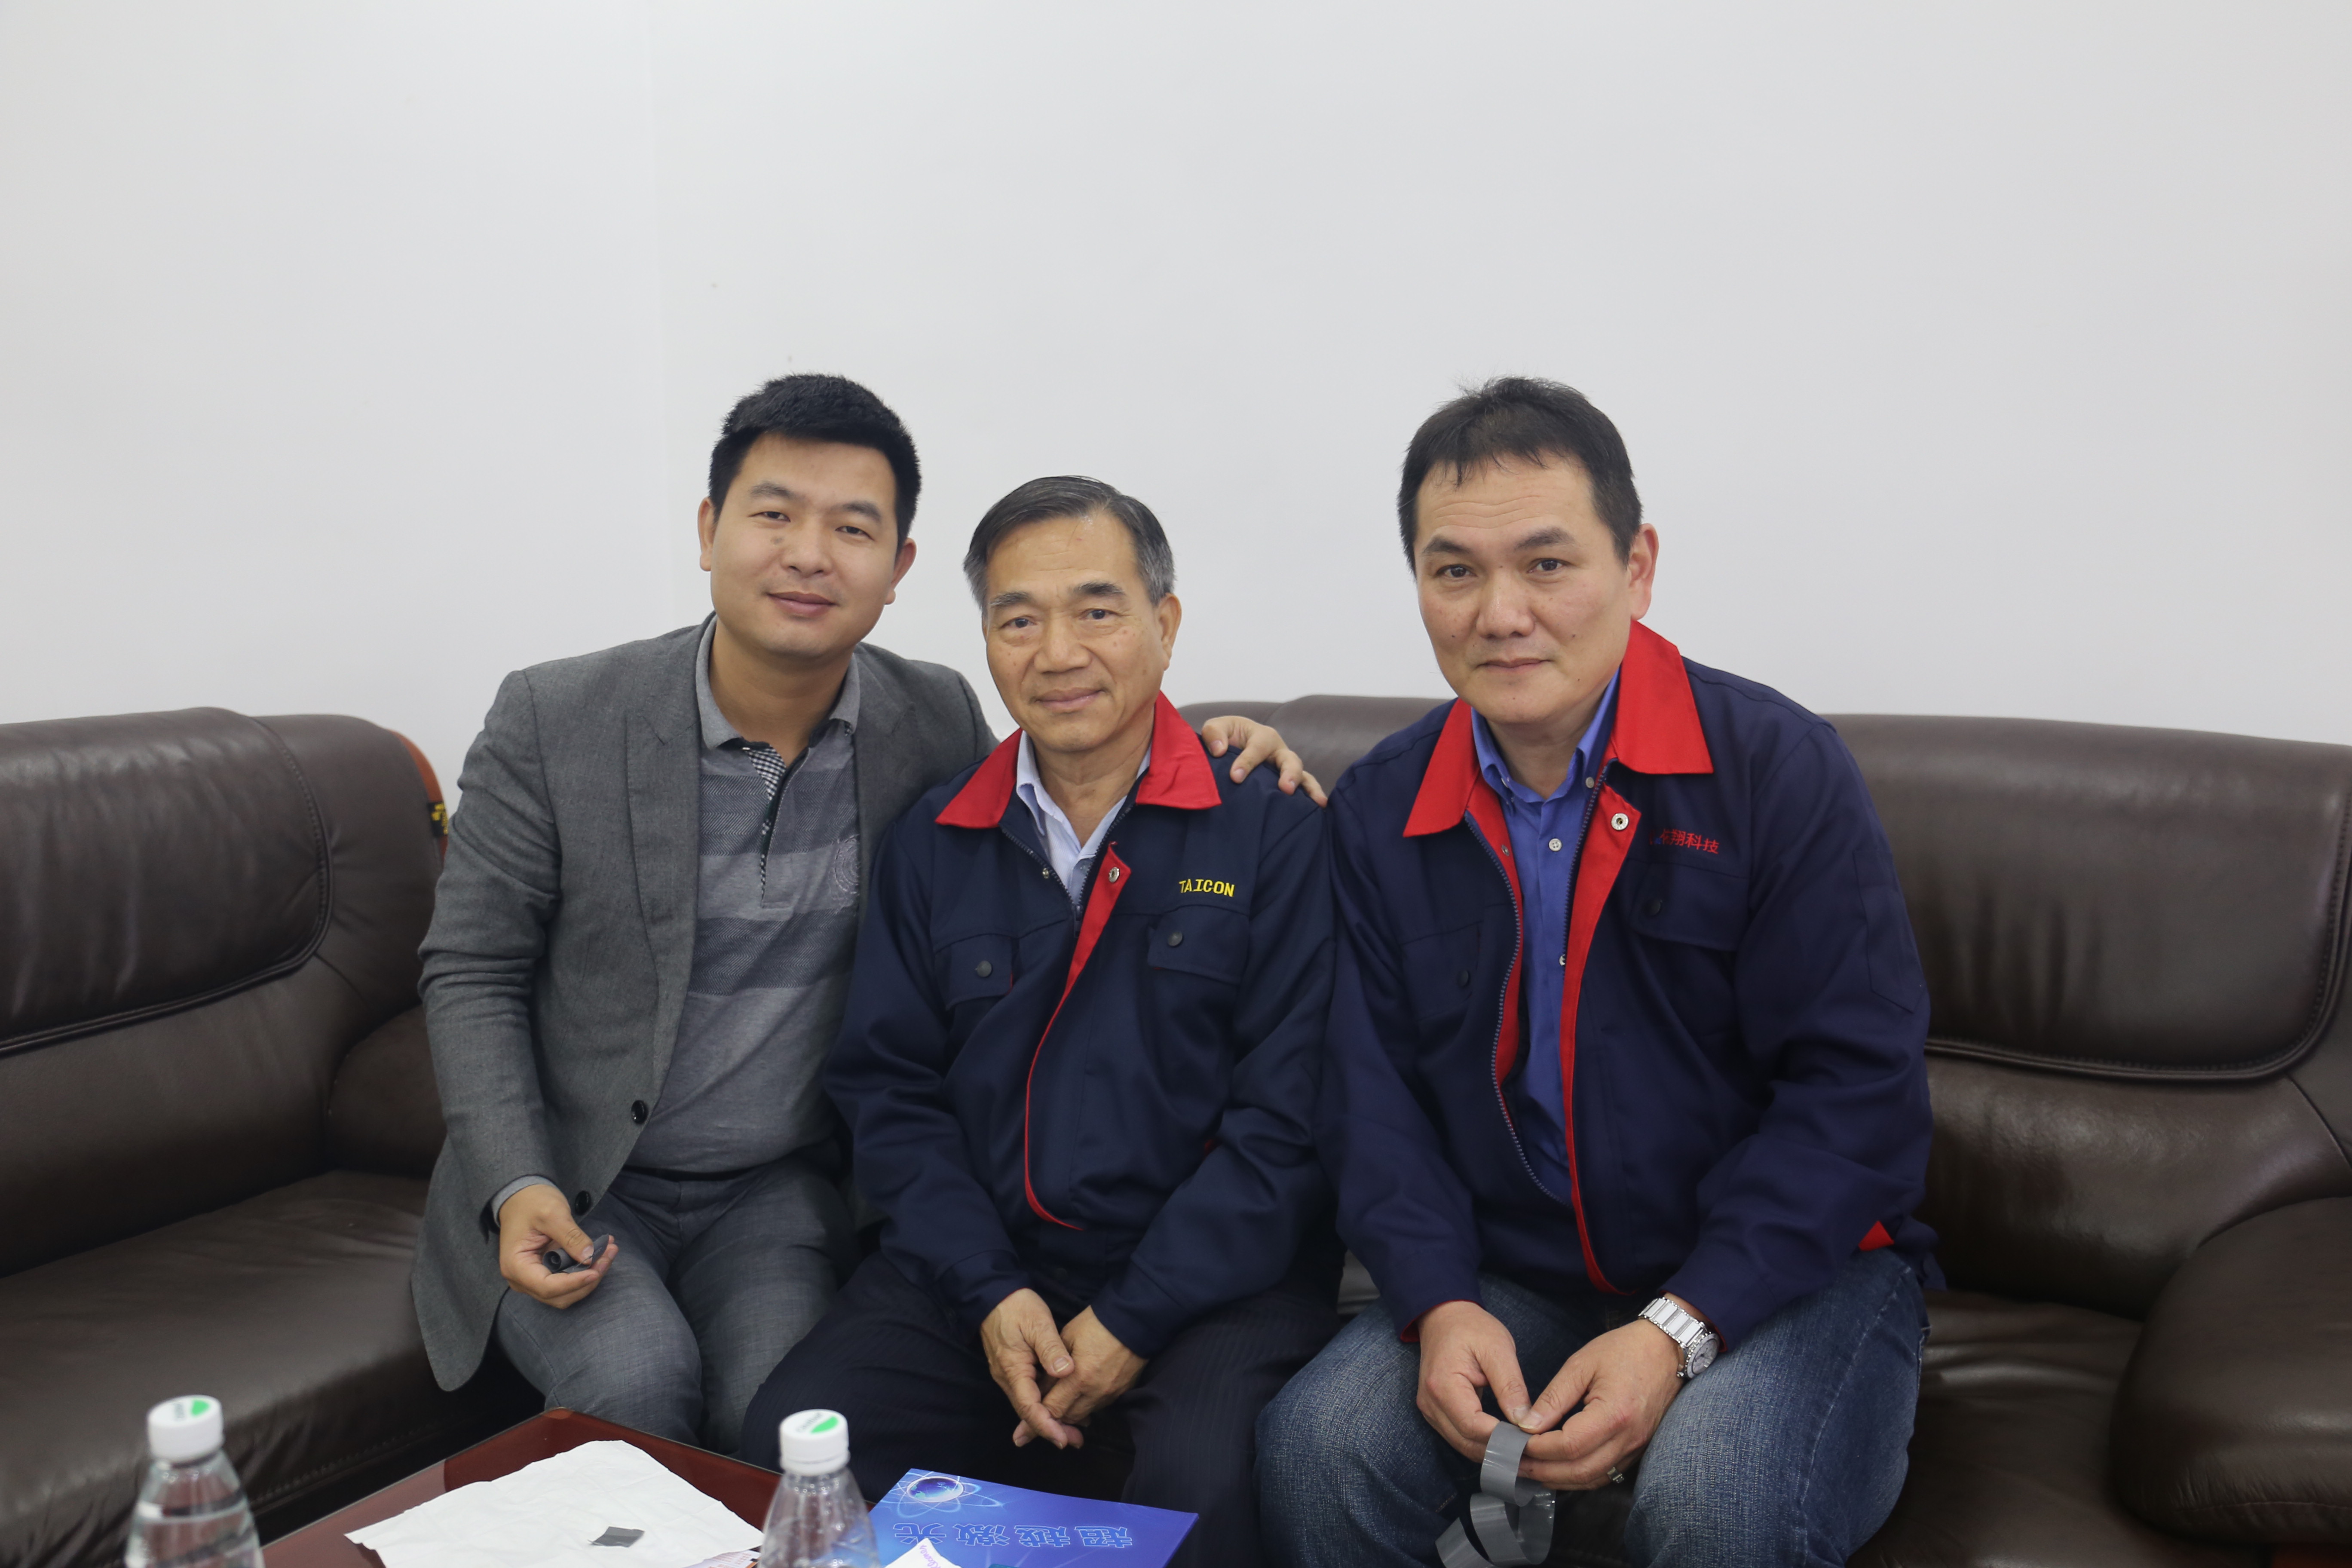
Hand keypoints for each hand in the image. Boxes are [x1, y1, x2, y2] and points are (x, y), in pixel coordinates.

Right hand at [497, 1182, 615, 1307]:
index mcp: (516, 1266)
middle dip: (587, 1280)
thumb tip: (590, 1257)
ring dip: (590, 1276)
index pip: (547, 1287)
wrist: (522, 1197)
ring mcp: (534, 1278)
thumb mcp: (552, 1213)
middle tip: (609, 1255)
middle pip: (559, 1295)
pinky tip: (601, 1252)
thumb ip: (571, 1237)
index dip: (574, 1283)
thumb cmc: (531, 1202)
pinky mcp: (546, 1272)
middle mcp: (522, 1279)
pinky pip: (568, 1280)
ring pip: (566, 1291)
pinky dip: (585, 1270)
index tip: (596, 1271)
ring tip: (609, 1251)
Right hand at [982, 1289, 1081, 1448]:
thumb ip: (1051, 1348)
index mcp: (1013, 1369)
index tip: (1063, 1439)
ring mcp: (1009, 1374)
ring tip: (1075, 1429)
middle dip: (1052, 1428)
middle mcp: (1008, 1378)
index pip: (1029, 1407)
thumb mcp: (1037, 1323)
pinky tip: (1062, 1405)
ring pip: (1029, 1405)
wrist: (993, 1294)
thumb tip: (1065, 1371)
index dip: (1047, 1425)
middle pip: (1029, 1412)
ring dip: (1050, 1418)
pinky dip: (1045, 1404)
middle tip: (1077, 1440)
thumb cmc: (1016, 1306)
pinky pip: (1029, 1393)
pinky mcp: (1014, 1368)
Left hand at [1027, 1308, 1145, 1441]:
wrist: (1134, 1319)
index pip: (1053, 1409)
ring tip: (1059, 1403)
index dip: (1036, 1418)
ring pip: (1083, 1415)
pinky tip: (1080, 1394)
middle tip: (1040, 1413)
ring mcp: (1110, 1394)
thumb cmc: (1096, 1324)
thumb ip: (1052, 1367)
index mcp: (1079, 1378)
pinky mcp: (1122, 1391)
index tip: (1023, 1428)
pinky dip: (1086, 1404)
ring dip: (1070, 1411)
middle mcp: (1095, 1392)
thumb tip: (1039, 1389)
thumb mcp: (1066, 1338)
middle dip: (1053, 1416)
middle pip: (1068, 1417)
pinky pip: (1098, 1406)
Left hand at [1199, 717, 1327, 806]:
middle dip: (1289, 773)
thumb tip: (1219, 751)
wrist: (1231, 746)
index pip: (1257, 748)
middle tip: (1285, 788)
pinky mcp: (1286, 781)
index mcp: (1262, 735)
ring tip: (1316, 802)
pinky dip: (1312, 796)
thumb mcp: (1216, 728)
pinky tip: (1319, 810)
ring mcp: (1285, 767)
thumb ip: (1214, 734)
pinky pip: (1303, 788)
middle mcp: (1278, 750)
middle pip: (1290, 760)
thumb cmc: (1225, 736)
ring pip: (1302, 775)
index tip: (1235, 777)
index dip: (1247, 762)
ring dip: (1308, 787)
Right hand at [1414, 1300, 1531, 1460]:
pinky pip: (1459, 1437)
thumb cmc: (1471, 1327)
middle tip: (1535, 1457)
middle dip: (1501, 1453)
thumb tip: (1526, 1423)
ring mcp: (1430, 1410)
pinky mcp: (1436, 1412)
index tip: (1533, 1443)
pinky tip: (1505, 1445)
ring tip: (1524, 1455)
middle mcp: (1431, 1404)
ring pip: (1463, 1445)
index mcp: (1443, 1385)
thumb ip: (1511, 1386)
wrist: (1443, 1316)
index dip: (1504, 1440)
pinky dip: (1482, 1444)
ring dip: (1492, 1453)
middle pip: (1467, 1443)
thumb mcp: (1498, 1349)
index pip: (1474, 1427)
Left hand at [1515, 1304, 1689, 1489]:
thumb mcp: (1582, 1364)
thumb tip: (1527, 1424)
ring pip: (1592, 1479)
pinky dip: (1579, 1477)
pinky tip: (1558, 1469)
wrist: (1667, 1350)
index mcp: (1614, 1414)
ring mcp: (1636, 1448)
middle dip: (1542, 1471)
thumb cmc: (1625, 1350)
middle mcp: (1628, 1438)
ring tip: (1530, 1469)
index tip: (1514, 1442)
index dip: (1537, 1449)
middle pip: (1579, 1471)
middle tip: (1513, 1463)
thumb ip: (1554, 1397)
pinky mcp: (1637, 1450)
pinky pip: (1606, 1474)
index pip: (1568, 1445)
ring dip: (1559, 1480)